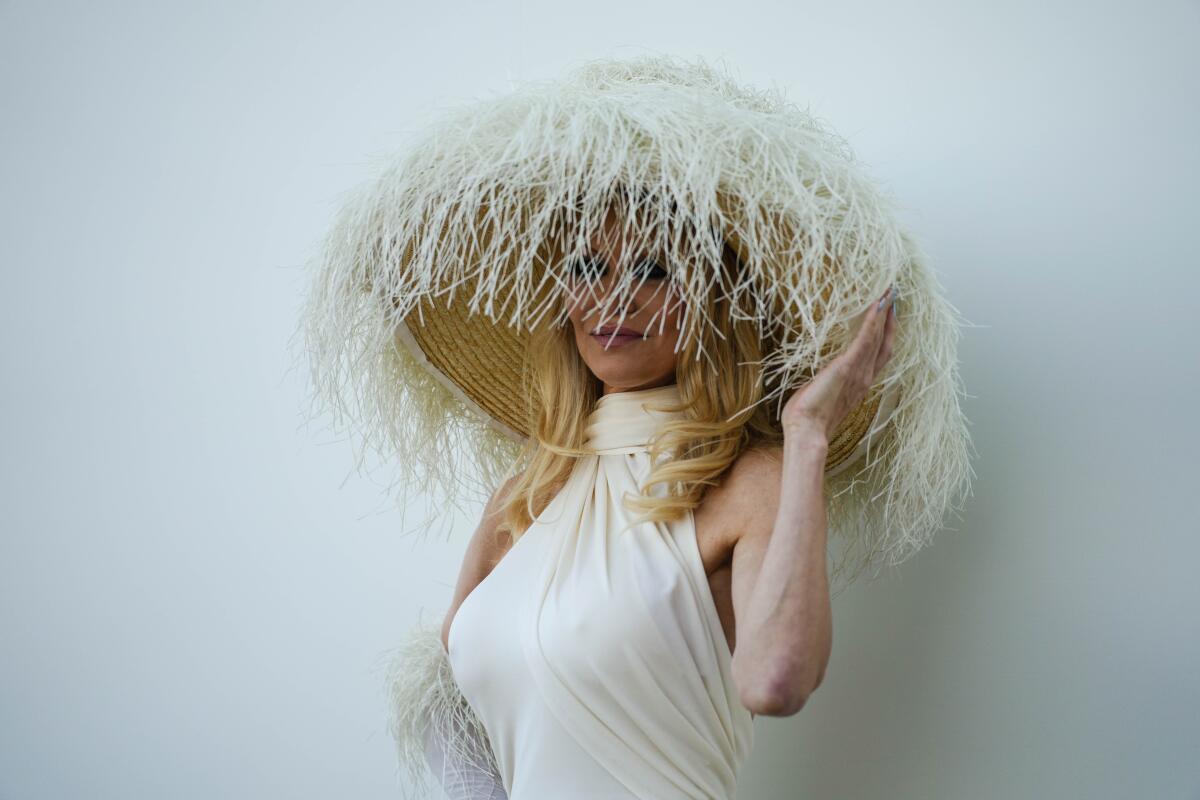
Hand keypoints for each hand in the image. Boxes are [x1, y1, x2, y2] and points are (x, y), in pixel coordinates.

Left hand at [780, 285, 897, 441]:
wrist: (806, 431)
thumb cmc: (809, 418)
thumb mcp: (821, 395)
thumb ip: (826, 383)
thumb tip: (819, 377)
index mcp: (860, 384)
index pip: (879, 353)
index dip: (885, 332)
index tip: (888, 313)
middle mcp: (865, 377)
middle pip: (884, 342)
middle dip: (889, 318)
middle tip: (893, 296)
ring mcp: (859, 372)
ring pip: (877, 337)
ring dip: (883, 313)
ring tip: (888, 293)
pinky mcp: (848, 367)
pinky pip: (865, 339)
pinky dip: (873, 321)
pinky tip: (877, 305)